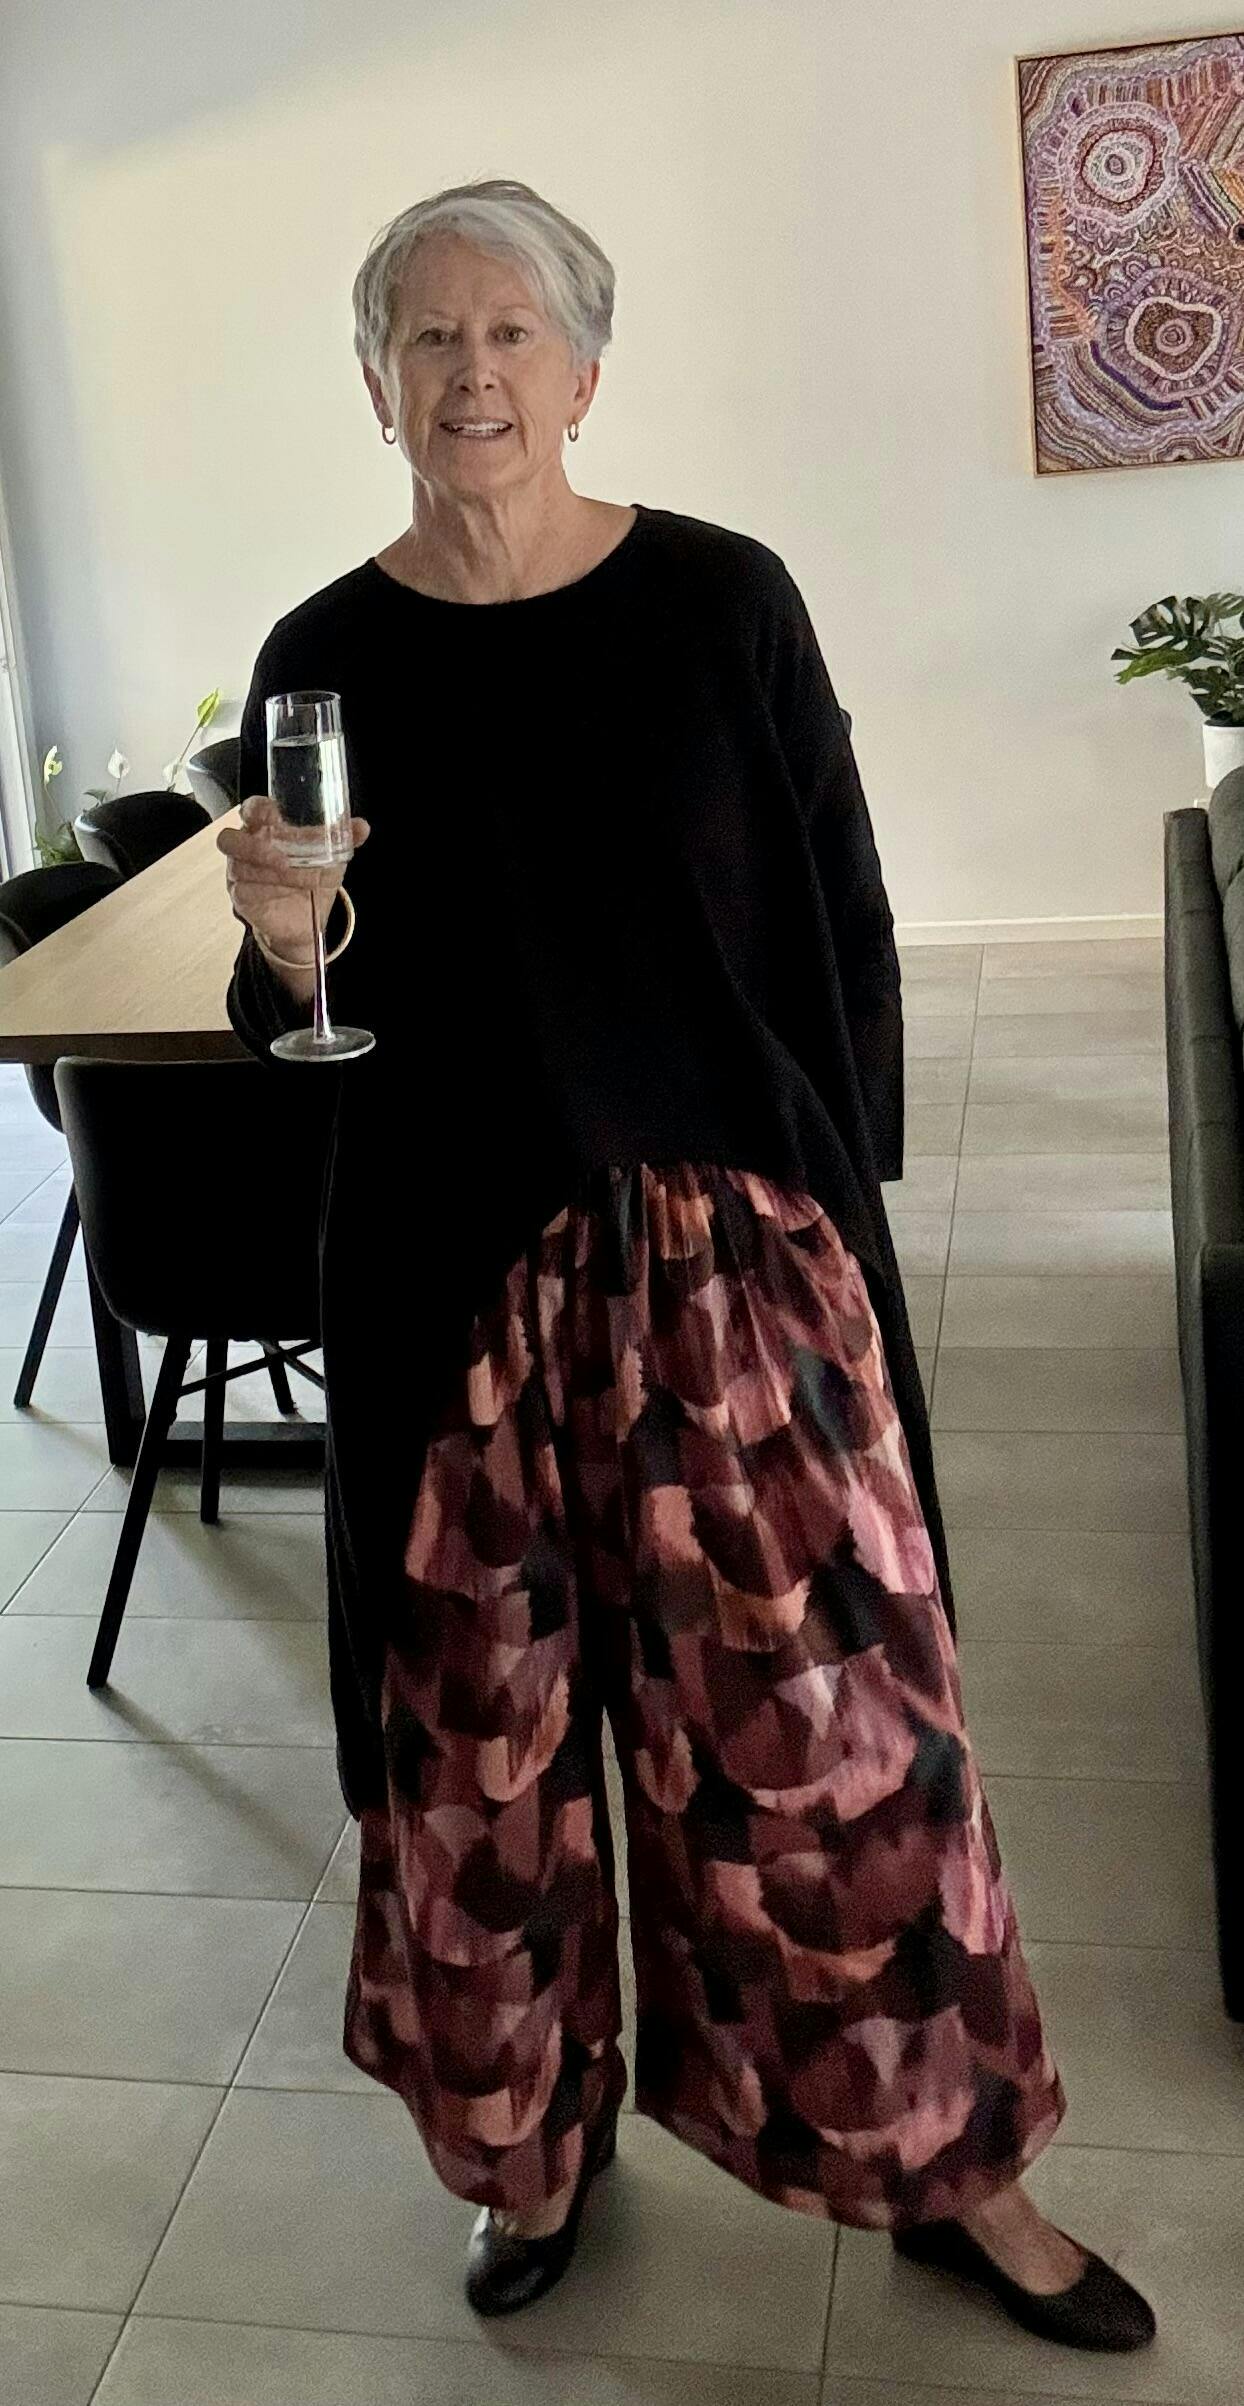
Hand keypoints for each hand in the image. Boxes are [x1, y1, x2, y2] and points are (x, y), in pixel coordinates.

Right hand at [217, 795, 370, 964]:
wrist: (307, 919)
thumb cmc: (311, 879)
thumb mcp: (331, 857)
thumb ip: (345, 838)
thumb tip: (362, 826)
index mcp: (266, 830)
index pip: (251, 810)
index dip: (257, 808)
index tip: (272, 811)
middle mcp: (247, 849)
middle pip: (229, 838)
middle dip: (251, 843)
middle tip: (279, 853)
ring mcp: (241, 874)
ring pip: (238, 865)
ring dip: (265, 867)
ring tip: (289, 870)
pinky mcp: (242, 897)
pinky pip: (243, 890)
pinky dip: (264, 888)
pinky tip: (282, 890)